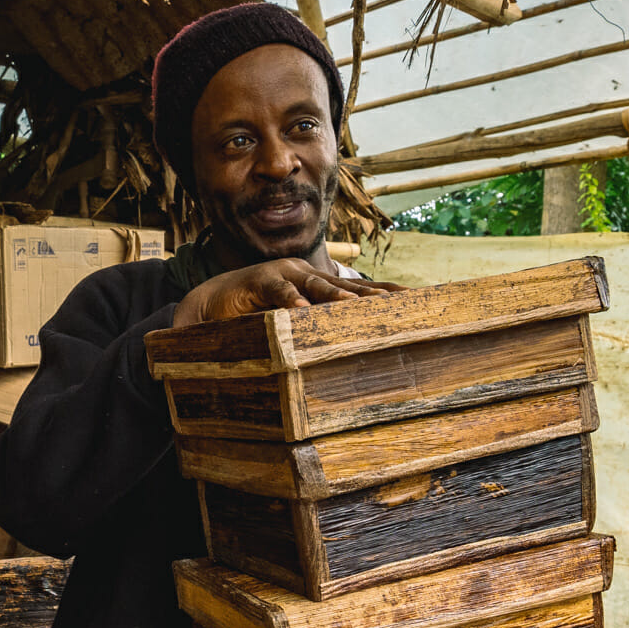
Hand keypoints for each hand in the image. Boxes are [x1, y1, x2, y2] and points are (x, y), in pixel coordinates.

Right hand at [172, 258, 405, 327]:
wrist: (212, 301)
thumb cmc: (256, 314)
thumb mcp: (292, 324)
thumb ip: (315, 331)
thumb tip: (348, 352)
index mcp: (319, 286)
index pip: (359, 290)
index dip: (385, 295)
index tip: (416, 302)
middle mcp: (308, 276)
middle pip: (346, 286)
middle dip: (371, 296)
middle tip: (397, 305)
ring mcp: (286, 275)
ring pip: (317, 287)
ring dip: (337, 298)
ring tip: (355, 308)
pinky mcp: (260, 281)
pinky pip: (278, 293)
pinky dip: (289, 302)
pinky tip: (300, 312)